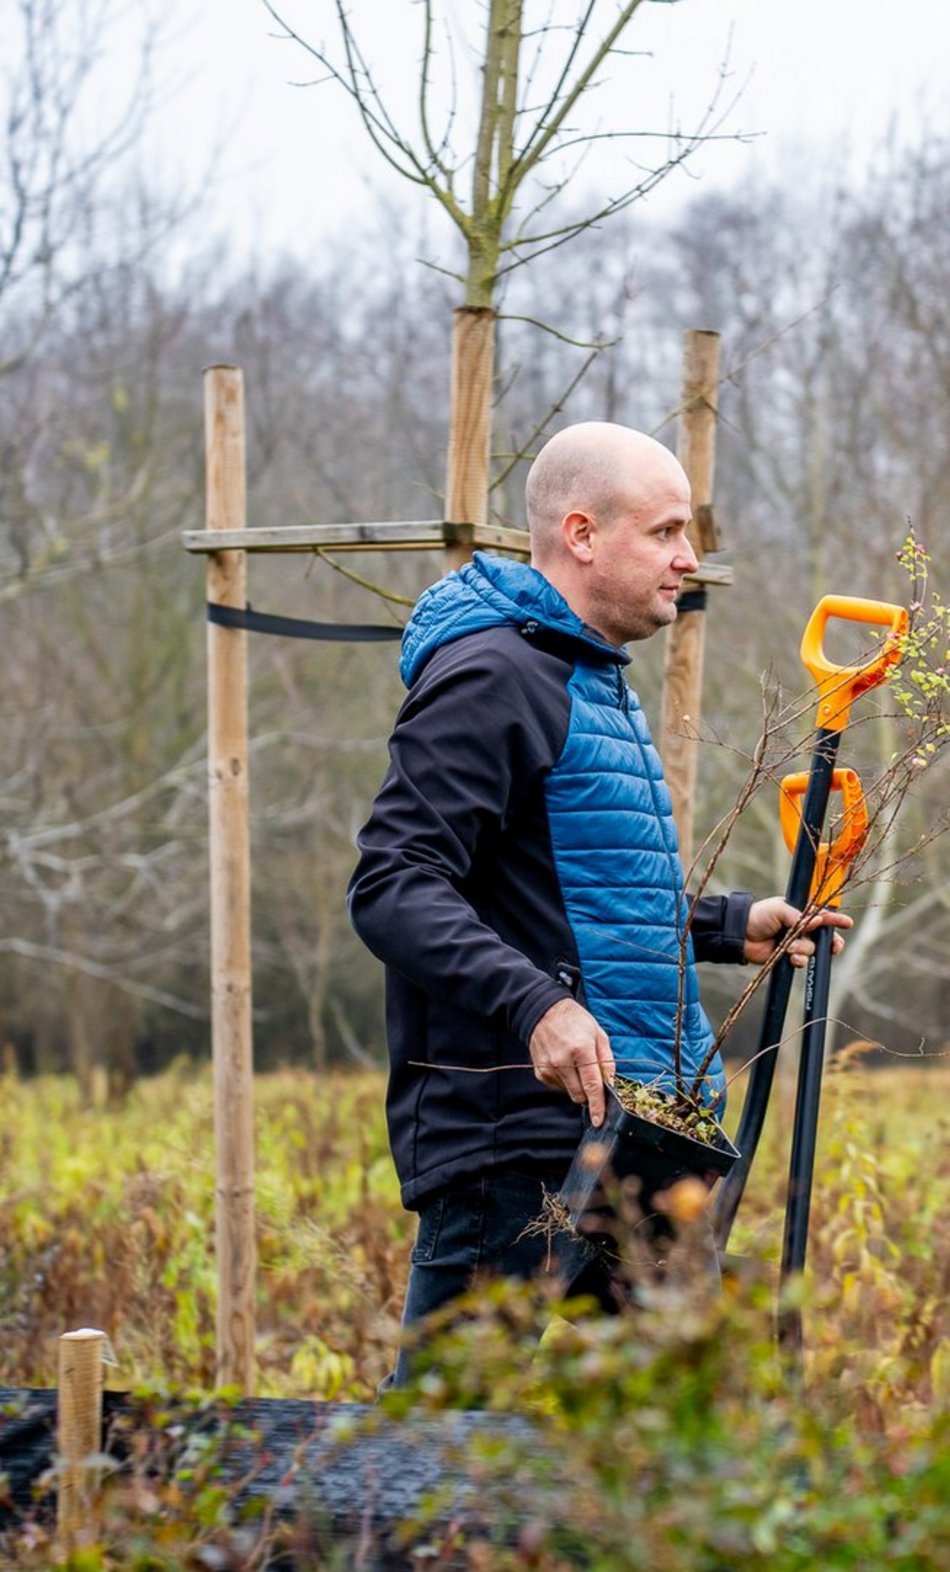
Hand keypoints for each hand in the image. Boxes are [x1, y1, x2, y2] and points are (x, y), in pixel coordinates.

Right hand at [528, 998, 614, 1126]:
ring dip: (577, 1086)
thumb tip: (610, 1083)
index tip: (599, 1120)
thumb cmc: (575, 1021)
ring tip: (576, 1065)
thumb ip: (606, 1061)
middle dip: (589, 1094)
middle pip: (580, 1095)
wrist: (544, 1011)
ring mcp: (549, 1068)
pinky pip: (558, 1087)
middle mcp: (562, 1061)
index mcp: (581, 1050)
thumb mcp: (598, 1034)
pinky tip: (565, 1065)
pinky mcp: (540, 1072)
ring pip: (569, 1093)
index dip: (597, 1106)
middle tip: (592, 1078)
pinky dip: (566, 1081)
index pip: (591, 1086)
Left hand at [744, 896, 852, 968]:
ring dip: (802, 948)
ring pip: (812, 949)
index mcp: (800, 913)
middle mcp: (800, 928)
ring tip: (788, 945)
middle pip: (824, 937)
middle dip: (830, 942)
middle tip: (833, 947)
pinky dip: (797, 959)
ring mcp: (795, 943)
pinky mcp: (789, 956)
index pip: (822, 916)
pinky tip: (789, 955)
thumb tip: (818, 920)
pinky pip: (802, 961)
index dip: (835, 920)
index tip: (848, 923)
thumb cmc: (758, 916)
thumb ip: (800, 916)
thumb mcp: (779, 909)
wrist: (740, 935)